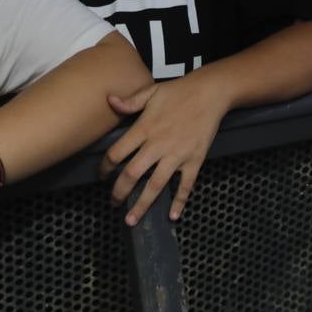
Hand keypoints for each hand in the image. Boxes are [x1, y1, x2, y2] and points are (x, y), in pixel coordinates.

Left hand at [98, 76, 228, 224]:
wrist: (210, 93)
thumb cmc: (178, 91)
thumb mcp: (151, 92)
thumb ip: (130, 101)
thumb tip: (109, 100)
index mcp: (144, 128)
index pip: (117, 153)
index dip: (105, 167)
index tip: (101, 176)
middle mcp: (157, 145)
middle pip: (132, 174)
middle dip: (119, 192)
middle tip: (113, 203)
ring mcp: (177, 155)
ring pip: (155, 185)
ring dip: (142, 205)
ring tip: (131, 220)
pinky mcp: (194, 160)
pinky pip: (185, 185)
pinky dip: (179, 201)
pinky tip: (172, 215)